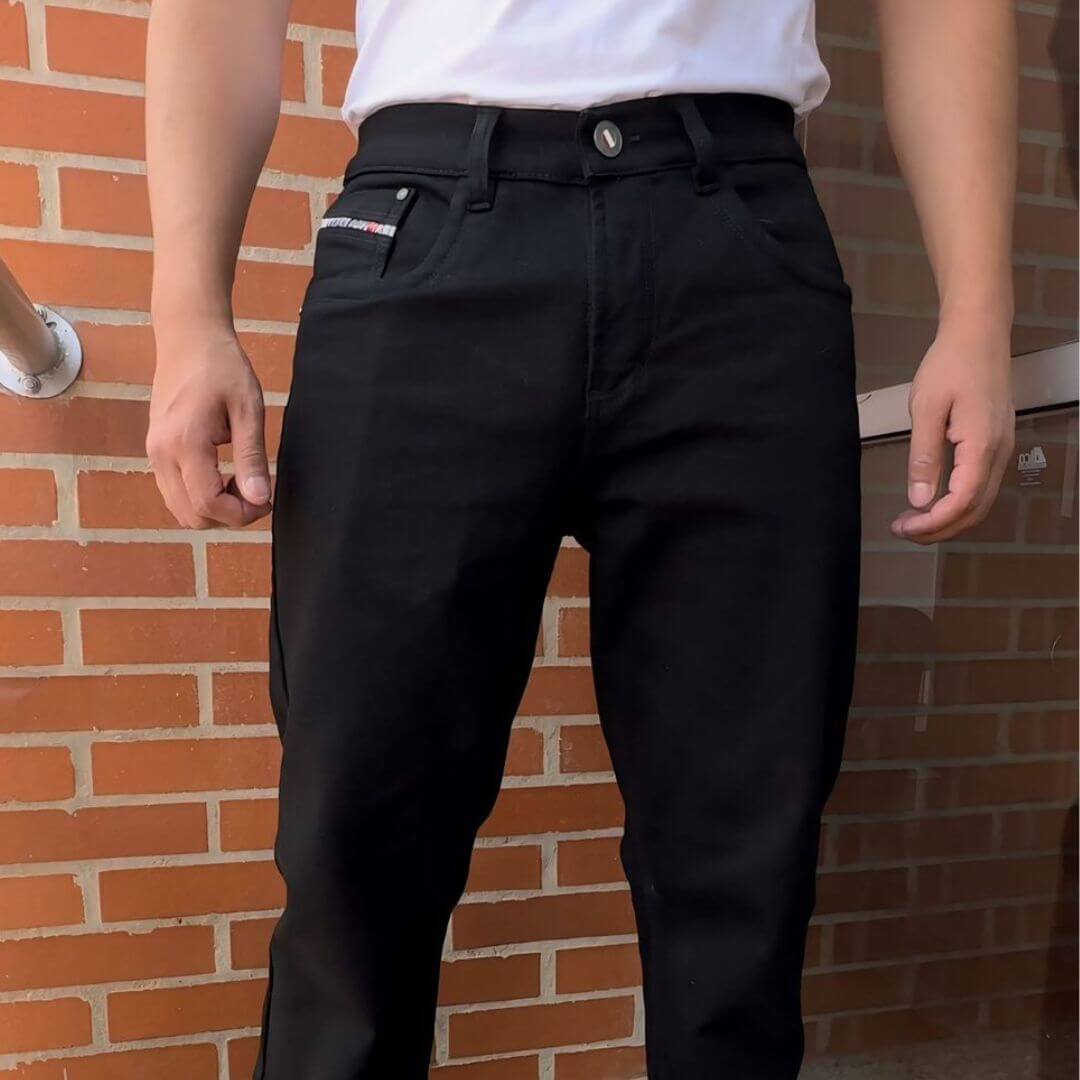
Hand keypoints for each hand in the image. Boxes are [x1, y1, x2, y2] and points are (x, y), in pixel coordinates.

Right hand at [147, 324, 271, 528]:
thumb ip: (251, 457)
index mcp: (185, 444)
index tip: (268, 499)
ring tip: (241, 481)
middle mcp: (161, 454)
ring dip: (214, 508)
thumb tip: (261, 499)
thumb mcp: (248, 410)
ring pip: (181, 509)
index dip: (242, 514)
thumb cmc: (222, 367)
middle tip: (257, 491)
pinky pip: (174, 492)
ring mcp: (154, 454)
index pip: (208, 505)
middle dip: (229, 515)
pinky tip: (222, 474)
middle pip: (192, 516)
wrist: (188, 338)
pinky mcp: (155, 451)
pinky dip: (199, 496)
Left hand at [891, 320, 1014, 543]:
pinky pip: (982, 485)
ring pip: (980, 501)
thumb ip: (924, 455)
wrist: (979, 334)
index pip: (961, 503)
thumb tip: (920, 499)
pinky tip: (934, 500)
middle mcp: (999, 453)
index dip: (933, 523)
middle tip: (903, 531)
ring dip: (949, 518)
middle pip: (974, 510)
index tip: (903, 528)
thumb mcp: (927, 408)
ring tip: (914, 520)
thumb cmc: (950, 364)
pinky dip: (959, 502)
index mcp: (982, 446)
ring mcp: (1002, 448)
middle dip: (939, 529)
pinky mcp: (996, 442)